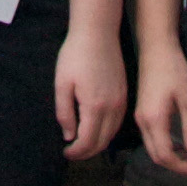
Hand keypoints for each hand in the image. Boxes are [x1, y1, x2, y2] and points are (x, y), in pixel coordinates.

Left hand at [55, 26, 126, 161]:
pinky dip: (108, 131)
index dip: (76, 152)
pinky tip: (97, 129)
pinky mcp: (124, 93)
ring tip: (83, 144)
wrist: (98, 32)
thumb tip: (69, 136)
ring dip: (98, 143)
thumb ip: (65, 113)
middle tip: (73, 152)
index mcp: (95, 106)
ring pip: (112, 133)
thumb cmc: (76, 55)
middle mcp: (112, 107)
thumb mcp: (62, 84)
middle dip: (87, 152)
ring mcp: (121, 100)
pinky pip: (118, 122)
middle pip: (102, 142)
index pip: (87, 142)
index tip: (66, 153)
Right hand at [135, 40, 186, 175]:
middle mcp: (142, 121)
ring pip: (151, 147)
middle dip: (174, 166)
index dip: (180, 167)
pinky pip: (150, 137)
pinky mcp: (141, 111)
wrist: (156, 49)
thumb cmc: (174, 70)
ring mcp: (139, 116)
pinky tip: (177, 143)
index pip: (164, 155)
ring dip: (168, 157)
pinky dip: (162, 146)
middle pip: (155, 155)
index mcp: (154, 119)